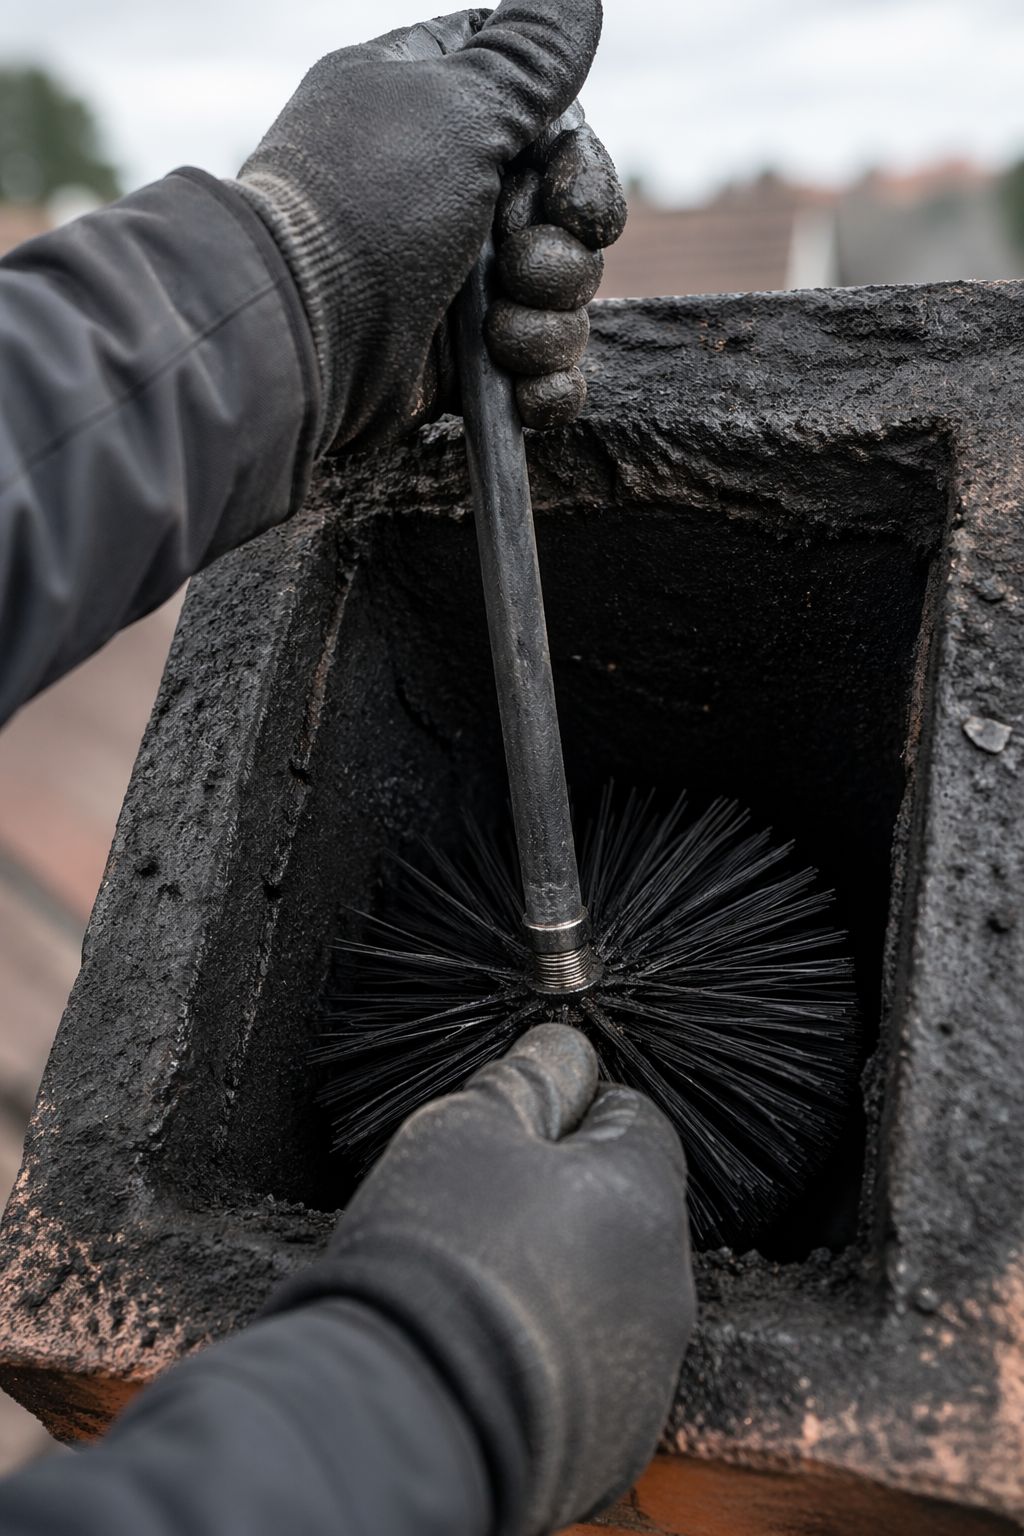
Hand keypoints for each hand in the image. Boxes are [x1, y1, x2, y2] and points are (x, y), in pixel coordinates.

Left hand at [235, 3, 625, 451]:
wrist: (302, 332)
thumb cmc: (368, 204)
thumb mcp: (458, 105)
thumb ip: (529, 58)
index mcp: (440, 114)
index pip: (545, 116)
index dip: (575, 158)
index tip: (559, 184)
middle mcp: (450, 196)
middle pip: (568, 219)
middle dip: (565, 252)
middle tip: (518, 262)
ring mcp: (454, 284)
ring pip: (560, 301)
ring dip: (549, 323)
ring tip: (501, 333)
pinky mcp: (456, 364)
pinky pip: (536, 374)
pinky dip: (542, 386)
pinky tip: (523, 389)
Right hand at [277, 1025, 694, 1535]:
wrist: (402, 1414)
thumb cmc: (437, 1259)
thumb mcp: (467, 1128)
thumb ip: (528, 1079)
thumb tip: (564, 1049)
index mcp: (643, 1196)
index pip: (636, 1118)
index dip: (574, 1110)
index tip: (523, 1125)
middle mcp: (666, 1285)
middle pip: (624, 1209)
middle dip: (565, 1199)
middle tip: (484, 1205)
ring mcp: (646, 1371)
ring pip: (610, 1293)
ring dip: (562, 1279)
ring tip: (478, 1283)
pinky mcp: (614, 1442)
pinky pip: (591, 1373)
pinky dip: (550, 1355)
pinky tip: (487, 1346)